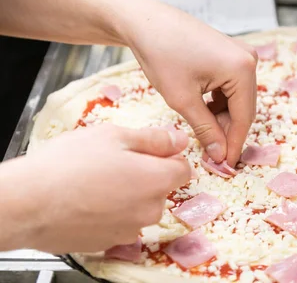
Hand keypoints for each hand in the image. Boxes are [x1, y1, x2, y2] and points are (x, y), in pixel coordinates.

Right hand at [1, 125, 189, 252]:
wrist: (31, 202)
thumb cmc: (71, 163)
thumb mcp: (115, 136)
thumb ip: (154, 139)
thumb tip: (180, 139)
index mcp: (156, 181)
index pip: (183, 168)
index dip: (168, 155)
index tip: (148, 148)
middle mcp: (148, 211)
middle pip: (161, 188)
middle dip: (145, 173)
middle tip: (113, 159)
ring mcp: (128, 231)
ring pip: (139, 206)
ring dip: (127, 193)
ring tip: (96, 178)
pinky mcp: (107, 243)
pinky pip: (120, 221)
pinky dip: (110, 210)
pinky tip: (87, 198)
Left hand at [116, 0, 257, 166]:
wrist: (146, 21)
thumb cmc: (162, 55)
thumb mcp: (182, 98)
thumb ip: (206, 129)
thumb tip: (221, 156)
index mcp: (242, 69)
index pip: (244, 118)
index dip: (233, 145)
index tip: (224, 168)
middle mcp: (248, 59)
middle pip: (243, 108)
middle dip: (227, 132)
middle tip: (211, 156)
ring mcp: (239, 53)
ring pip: (235, 98)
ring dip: (221, 118)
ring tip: (202, 135)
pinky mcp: (228, 52)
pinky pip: (229, 85)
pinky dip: (217, 102)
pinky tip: (200, 112)